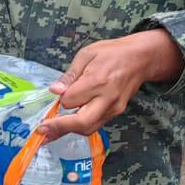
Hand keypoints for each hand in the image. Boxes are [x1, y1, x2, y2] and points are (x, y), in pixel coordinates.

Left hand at [38, 30, 183, 141]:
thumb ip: (70, 75)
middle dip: (59, 128)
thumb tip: (54, 91)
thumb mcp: (87, 54)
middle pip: (82, 123)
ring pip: (89, 128)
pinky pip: (96, 124)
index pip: (71, 101)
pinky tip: (68, 123)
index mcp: (97, 81)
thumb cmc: (112, 52)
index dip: (60, 100)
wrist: (141, 58)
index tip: (54, 96)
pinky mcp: (117, 112)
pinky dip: (80, 126)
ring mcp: (113, 108)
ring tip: (50, 132)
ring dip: (68, 131)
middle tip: (42, 131)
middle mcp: (107, 99)